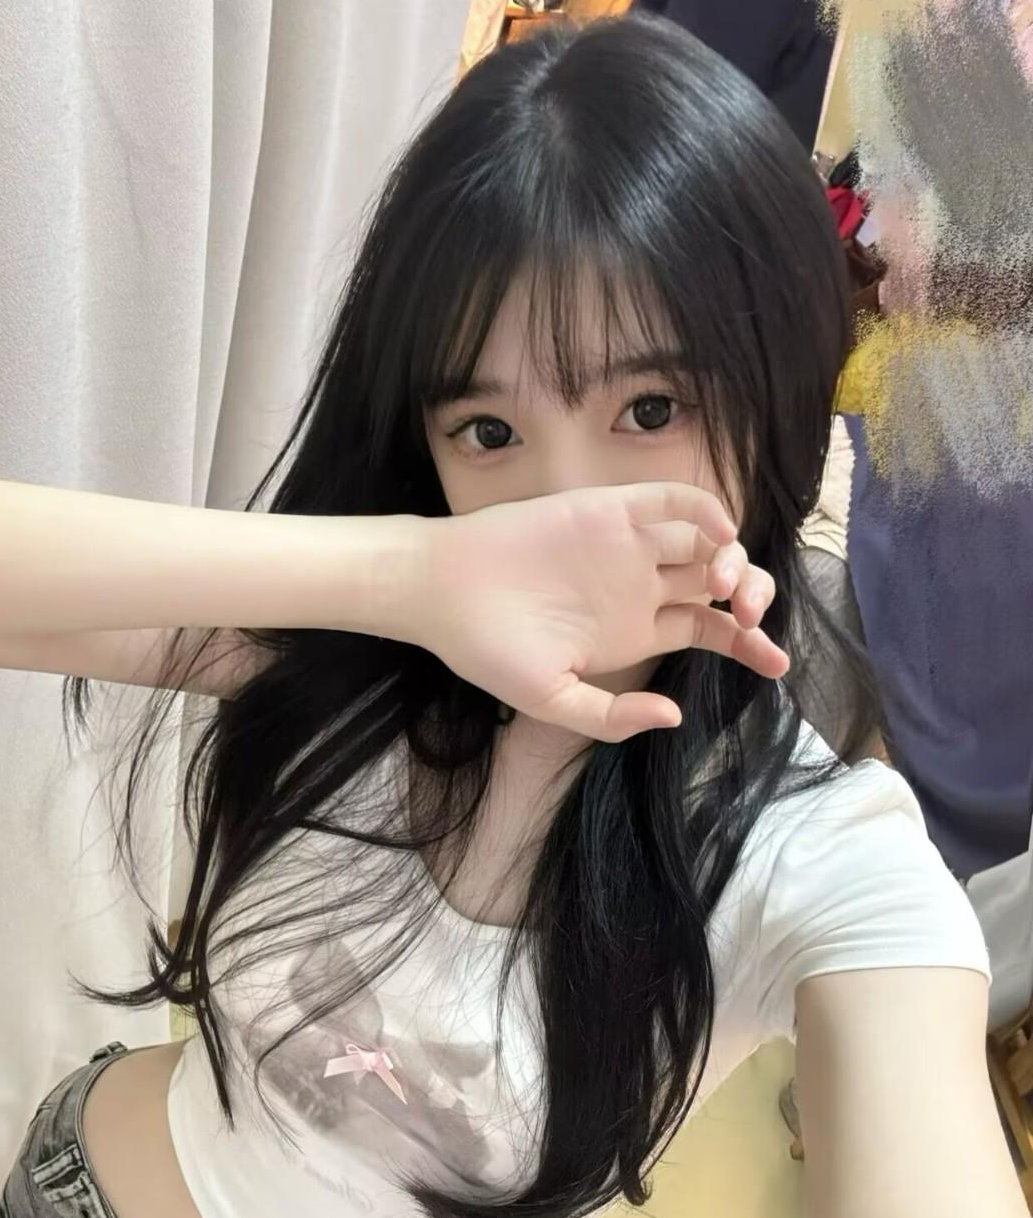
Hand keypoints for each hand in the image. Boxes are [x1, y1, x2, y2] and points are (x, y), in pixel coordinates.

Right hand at [401, 483, 787, 742]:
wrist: (439, 592)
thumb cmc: (487, 650)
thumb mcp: (551, 699)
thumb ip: (611, 716)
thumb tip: (673, 716)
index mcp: (632, 632)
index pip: (709, 630)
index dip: (749, 644)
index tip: (777, 664)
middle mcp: (637, 586)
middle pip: (719, 585)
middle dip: (752, 599)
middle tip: (750, 618)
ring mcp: (624, 546)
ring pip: (704, 542)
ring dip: (733, 558)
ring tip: (728, 585)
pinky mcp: (607, 510)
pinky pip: (670, 500)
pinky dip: (704, 509)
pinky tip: (718, 532)